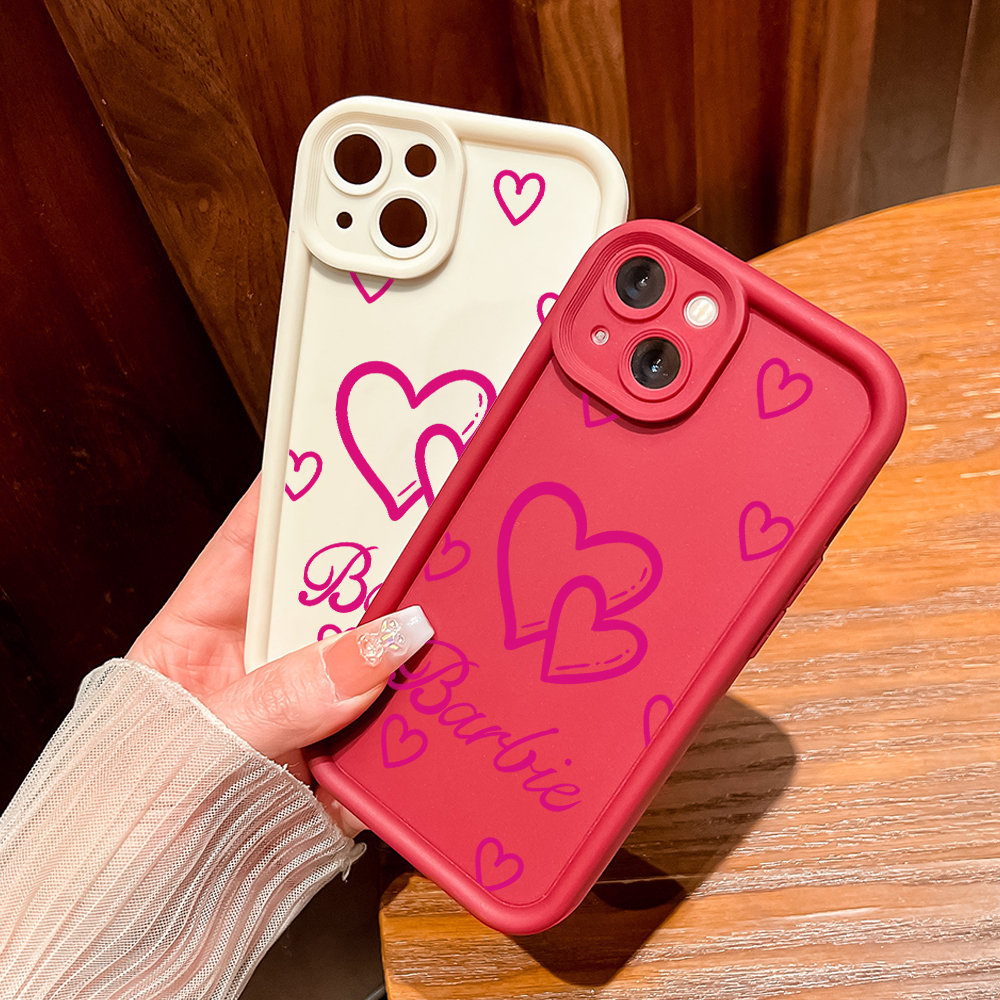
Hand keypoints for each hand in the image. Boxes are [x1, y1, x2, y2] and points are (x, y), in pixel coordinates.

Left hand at [128, 476, 431, 833]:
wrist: (131, 942)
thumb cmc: (118, 836)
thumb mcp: (190, 751)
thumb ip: (284, 697)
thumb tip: (380, 645)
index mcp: (197, 632)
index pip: (256, 539)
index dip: (307, 491)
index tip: (362, 451)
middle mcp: (258, 664)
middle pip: (330, 592)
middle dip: (379, 562)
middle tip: (434, 525)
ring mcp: (306, 714)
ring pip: (371, 654)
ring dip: (410, 637)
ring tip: (458, 598)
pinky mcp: (343, 768)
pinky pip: (395, 722)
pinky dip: (425, 710)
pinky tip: (454, 687)